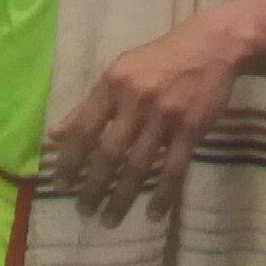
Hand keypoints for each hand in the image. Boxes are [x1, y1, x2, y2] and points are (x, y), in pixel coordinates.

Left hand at [46, 13, 247, 225]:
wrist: (211, 46)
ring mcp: (165, 116)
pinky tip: (153, 214)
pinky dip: (162, 195)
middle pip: (109, 153)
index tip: (60, 186)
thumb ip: (87, 105)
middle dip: (93, 186)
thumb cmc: (159, 60)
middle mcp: (136, 100)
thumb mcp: (119, 72)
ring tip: (109, 220)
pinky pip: (174, 169)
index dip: (69, 161)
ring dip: (122, 197)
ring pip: (139, 166)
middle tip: (83, 211)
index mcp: (113, 84)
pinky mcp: (191, 129)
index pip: (83, 129)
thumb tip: (55, 135)